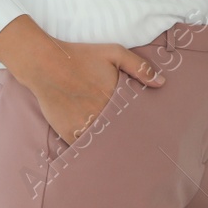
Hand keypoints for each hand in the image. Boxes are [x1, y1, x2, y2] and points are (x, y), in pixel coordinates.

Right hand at [17, 38, 165, 145]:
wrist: (46, 65)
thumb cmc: (82, 56)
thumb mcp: (114, 53)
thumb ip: (139, 67)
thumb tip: (161, 83)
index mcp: (116, 97)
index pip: (135, 117)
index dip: (141, 124)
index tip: (148, 130)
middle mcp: (102, 114)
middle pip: (121, 132)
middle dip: (129, 137)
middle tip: (139, 147)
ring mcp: (85, 126)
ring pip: (104, 142)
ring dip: (111, 146)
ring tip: (122, 155)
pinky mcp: (69, 133)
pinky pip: (84, 147)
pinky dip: (91, 149)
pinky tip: (99, 154)